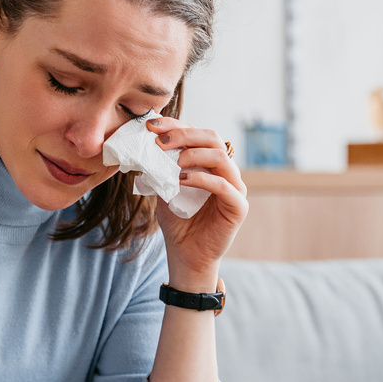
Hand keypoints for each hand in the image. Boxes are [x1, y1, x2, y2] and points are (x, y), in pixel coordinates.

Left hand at [145, 117, 248, 282]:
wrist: (186, 256)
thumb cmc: (178, 222)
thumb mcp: (164, 189)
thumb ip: (161, 168)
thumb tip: (144, 144)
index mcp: (210, 163)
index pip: (197, 134)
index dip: (176, 126)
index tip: (151, 125)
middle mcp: (226, 171)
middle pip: (212, 138)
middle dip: (184, 134)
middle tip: (160, 140)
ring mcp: (235, 188)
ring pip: (221, 157)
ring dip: (193, 154)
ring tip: (173, 163)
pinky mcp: (238, 206)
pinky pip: (223, 185)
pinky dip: (201, 179)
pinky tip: (181, 180)